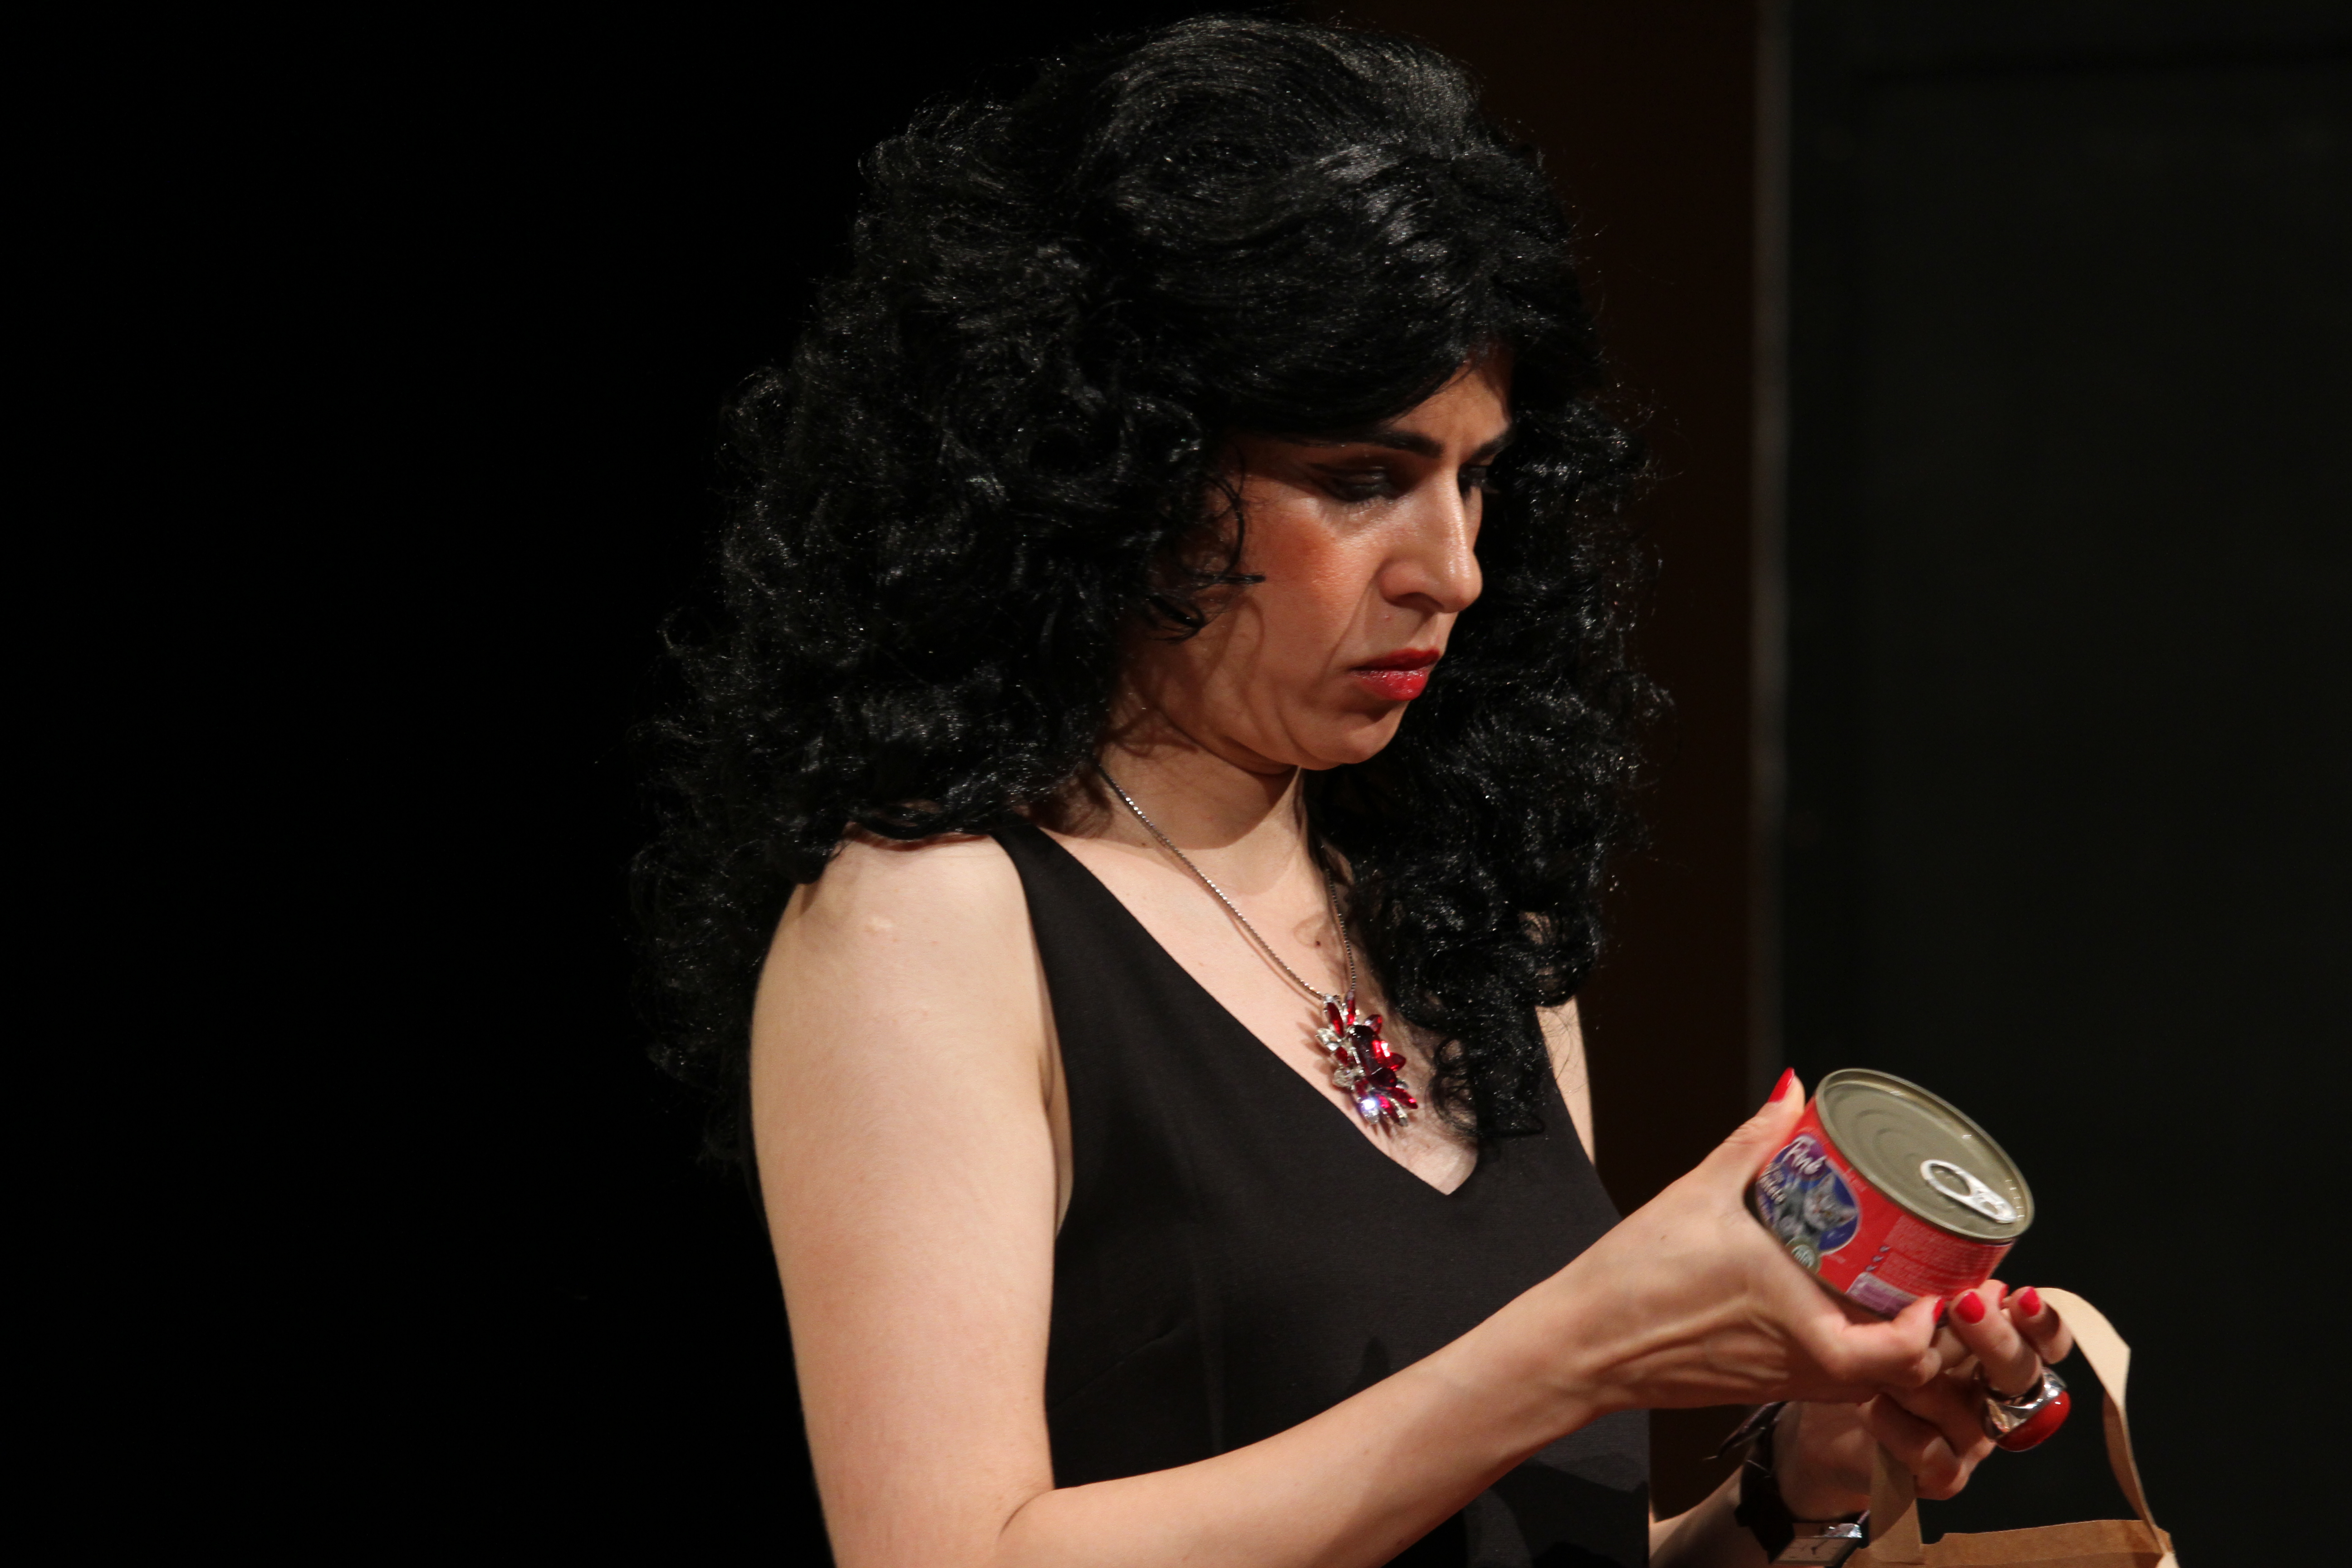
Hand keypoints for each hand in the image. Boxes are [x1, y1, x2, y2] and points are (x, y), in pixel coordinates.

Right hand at [1542, 1073, 1944, 1414]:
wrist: (1581, 1343)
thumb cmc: (1634, 1281)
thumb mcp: (1699, 1193)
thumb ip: (1754, 1141)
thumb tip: (1792, 1093)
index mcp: (1801, 1324)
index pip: (1904, 1350)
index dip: (1934, 1322)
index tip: (1936, 1282)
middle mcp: (1801, 1365)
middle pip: (1901, 1373)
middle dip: (1926, 1332)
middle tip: (1927, 1280)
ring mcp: (1781, 1382)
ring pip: (1867, 1381)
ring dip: (1890, 1345)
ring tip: (1888, 1291)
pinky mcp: (1757, 1387)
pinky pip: (1826, 1380)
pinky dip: (1849, 1353)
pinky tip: (1831, 1305)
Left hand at [1775, 1282, 2074, 1513]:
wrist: (1826, 1422)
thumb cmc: (1867, 1358)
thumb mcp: (1892, 1315)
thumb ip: (1926, 1295)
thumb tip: (1947, 1266)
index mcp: (1992, 1351)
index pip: (2043, 1339)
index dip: (2043, 1323)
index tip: (2022, 1297)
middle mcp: (1994, 1396)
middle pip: (2021, 1373)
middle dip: (1996, 1339)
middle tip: (1965, 1307)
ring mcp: (1973, 1439)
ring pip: (1970, 1412)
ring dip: (1923, 1382)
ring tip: (1881, 1360)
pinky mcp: (1943, 1474)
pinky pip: (1931, 1451)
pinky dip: (1896, 1425)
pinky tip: (1869, 1404)